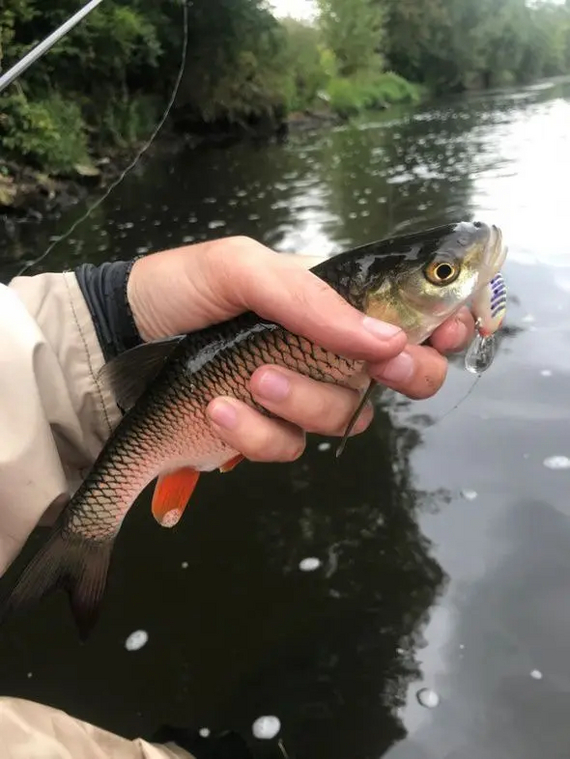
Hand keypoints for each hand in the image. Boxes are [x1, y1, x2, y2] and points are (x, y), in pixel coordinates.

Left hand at [127, 237, 474, 462]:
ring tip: (251, 378)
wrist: (121, 341)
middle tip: (377, 365)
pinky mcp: (266, 433)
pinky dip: (254, 431)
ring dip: (302, 400)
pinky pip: (288, 447)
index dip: (443, 324)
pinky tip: (216, 408)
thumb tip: (389, 340)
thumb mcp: (242, 269)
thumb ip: (314, 299)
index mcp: (331, 302)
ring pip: (345, 418)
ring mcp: (300, 396)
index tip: (450, 332)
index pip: (408, 314)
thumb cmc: (181, 290)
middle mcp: (327, 350)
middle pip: (404, 377)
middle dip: (403, 374)